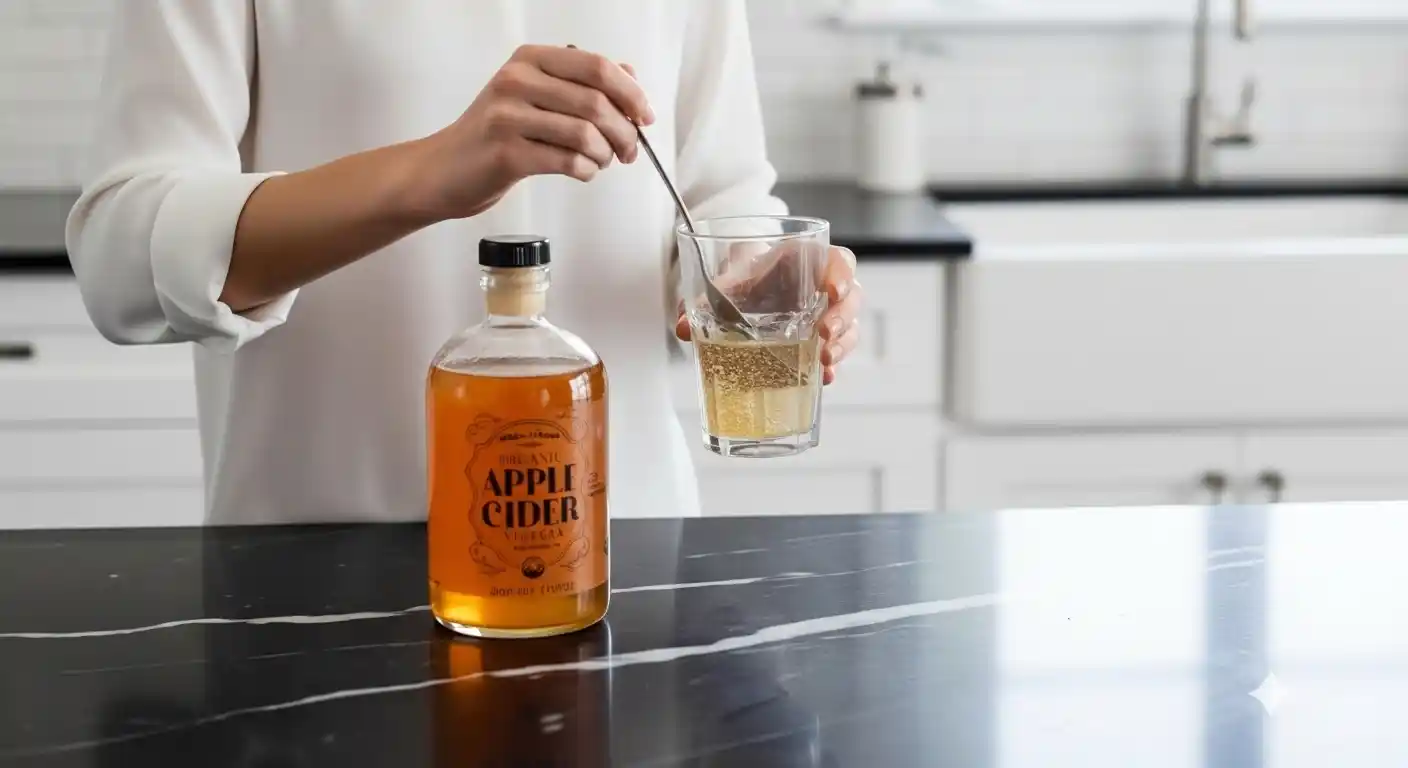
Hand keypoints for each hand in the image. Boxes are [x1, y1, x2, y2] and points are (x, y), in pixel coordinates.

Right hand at [418, 45, 653, 219]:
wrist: (446, 169)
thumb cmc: (496, 134)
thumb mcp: (537, 96)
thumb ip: (582, 84)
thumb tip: (631, 78)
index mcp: (530, 60)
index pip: (597, 67)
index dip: (631, 93)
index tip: (645, 116)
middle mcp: (517, 80)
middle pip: (596, 102)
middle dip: (625, 132)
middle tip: (629, 150)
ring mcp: (508, 116)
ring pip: (585, 134)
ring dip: (605, 155)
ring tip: (601, 162)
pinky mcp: (506, 153)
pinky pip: (568, 162)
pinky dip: (586, 171)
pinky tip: (582, 171)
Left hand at [675, 246, 862, 385]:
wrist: (743, 290)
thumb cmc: (744, 278)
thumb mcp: (726, 280)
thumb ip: (705, 298)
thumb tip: (682, 326)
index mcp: (804, 261)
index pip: (838, 260)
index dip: (842, 274)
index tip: (834, 291)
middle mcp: (821, 288)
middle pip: (850, 297)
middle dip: (842, 318)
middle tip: (824, 334)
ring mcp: (825, 315)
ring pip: (849, 327)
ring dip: (841, 345)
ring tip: (824, 361)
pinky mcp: (820, 342)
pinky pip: (835, 352)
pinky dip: (830, 367)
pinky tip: (822, 378)